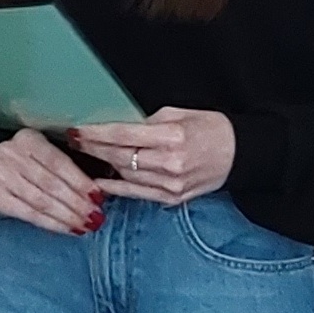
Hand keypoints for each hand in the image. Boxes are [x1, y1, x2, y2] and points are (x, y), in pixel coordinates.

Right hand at [0, 128, 105, 236]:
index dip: (80, 181)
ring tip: (85, 225)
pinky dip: (52, 224)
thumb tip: (101, 189)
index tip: (99, 197)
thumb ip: (67, 166)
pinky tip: (67, 229)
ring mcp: (0, 176)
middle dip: (77, 203)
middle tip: (96, 217)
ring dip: (67, 216)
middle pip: (51, 184)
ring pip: (42, 201)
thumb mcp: (43, 154)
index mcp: (27, 138)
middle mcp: (10, 154)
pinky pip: (30, 214)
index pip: (59, 162)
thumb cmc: (26, 164)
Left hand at [74, 108, 236, 206]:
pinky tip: (98, 181)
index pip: (124, 135)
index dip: (96, 134)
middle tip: (74, 141)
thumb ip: (147, 122)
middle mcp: (170, 163)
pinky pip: (136, 194)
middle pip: (120, 157)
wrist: (239, 154)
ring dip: (103, 165)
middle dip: (94, 148)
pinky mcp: (172, 198)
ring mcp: (171, 184)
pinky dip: (115, 188)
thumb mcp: (180, 114)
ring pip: (125, 175)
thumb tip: (119, 128)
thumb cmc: (211, 128)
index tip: (78, 130)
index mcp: (172, 136)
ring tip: (85, 155)